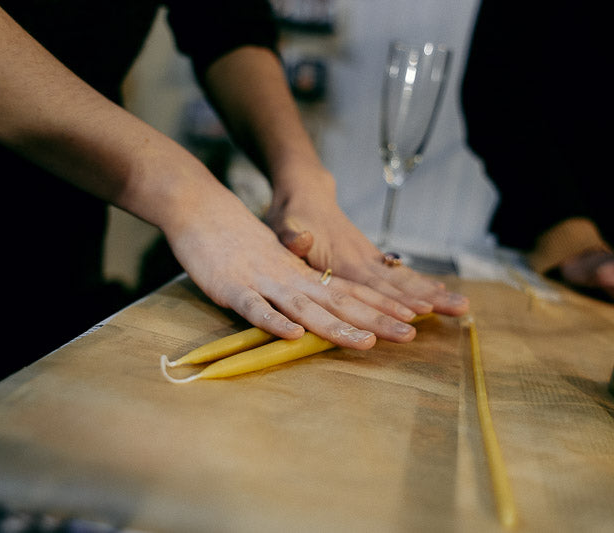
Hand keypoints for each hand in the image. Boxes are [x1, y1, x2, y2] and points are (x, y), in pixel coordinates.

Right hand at [163, 185, 422, 349]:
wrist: (201, 208)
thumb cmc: (238, 238)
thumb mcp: (275, 261)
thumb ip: (297, 283)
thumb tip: (318, 309)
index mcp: (302, 274)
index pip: (349, 292)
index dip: (380, 307)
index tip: (412, 320)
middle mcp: (290, 278)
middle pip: (338, 302)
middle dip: (375, 320)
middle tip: (409, 335)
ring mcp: (263, 282)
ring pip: (305, 308)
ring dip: (335, 326)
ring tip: (366, 342)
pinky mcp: (232, 288)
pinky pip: (255, 308)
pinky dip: (275, 322)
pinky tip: (294, 336)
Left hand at [265, 174, 469, 317]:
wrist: (304, 194)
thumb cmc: (288, 216)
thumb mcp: (281, 226)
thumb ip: (290, 237)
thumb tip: (301, 238)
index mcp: (340, 258)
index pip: (371, 282)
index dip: (394, 298)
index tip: (421, 310)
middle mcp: (361, 258)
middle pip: (397, 282)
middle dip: (428, 298)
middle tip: (458, 309)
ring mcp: (369, 257)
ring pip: (404, 278)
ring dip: (433, 292)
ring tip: (462, 305)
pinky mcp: (371, 258)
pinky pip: (399, 274)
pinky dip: (421, 285)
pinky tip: (441, 296)